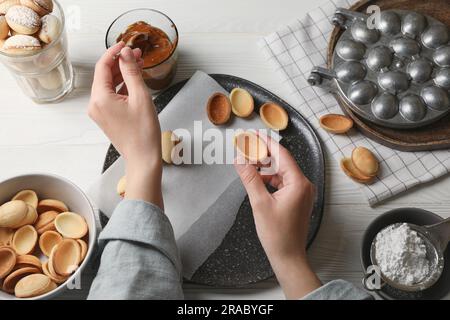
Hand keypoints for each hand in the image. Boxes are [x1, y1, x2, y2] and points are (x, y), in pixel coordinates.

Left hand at [88, 42, 162, 208]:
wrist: (143, 158)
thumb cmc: (143, 133)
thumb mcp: (141, 97)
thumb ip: (132, 72)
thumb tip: (126, 53)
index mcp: (100, 98)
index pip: (103, 66)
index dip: (114, 52)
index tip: (126, 44)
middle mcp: (95, 104)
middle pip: (104, 75)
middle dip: (120, 62)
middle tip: (137, 54)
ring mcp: (99, 112)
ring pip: (108, 85)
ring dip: (121, 74)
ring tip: (138, 65)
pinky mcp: (106, 117)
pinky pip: (110, 96)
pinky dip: (121, 87)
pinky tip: (134, 81)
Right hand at [234, 135, 320, 298]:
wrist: (288, 257)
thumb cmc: (277, 235)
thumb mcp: (259, 203)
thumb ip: (249, 178)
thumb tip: (239, 160)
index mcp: (298, 183)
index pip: (281, 154)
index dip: (265, 142)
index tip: (253, 134)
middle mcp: (304, 185)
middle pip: (282, 162)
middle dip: (263, 154)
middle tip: (246, 148)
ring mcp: (302, 193)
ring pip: (281, 172)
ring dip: (265, 168)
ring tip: (248, 164)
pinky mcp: (297, 199)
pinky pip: (283, 182)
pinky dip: (270, 179)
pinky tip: (257, 180)